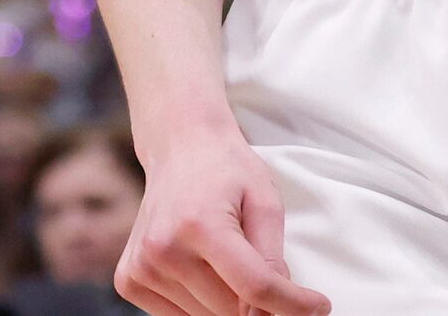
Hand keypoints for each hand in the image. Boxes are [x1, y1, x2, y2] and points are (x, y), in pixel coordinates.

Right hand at [116, 128, 328, 315]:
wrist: (179, 147)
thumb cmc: (226, 170)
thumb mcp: (264, 201)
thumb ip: (272, 258)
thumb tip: (279, 309)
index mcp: (201, 223)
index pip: (255, 287)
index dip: (292, 306)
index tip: (317, 308)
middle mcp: (164, 248)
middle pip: (232, 311)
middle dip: (258, 302)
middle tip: (262, 271)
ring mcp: (142, 267)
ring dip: (228, 305)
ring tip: (225, 261)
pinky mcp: (129, 279)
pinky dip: (200, 307)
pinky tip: (202, 271)